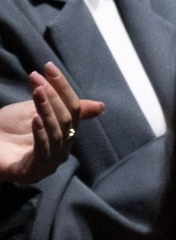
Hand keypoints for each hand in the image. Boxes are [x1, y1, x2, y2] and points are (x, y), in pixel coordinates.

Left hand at [0, 64, 103, 183]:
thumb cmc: (7, 131)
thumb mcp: (35, 112)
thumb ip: (61, 106)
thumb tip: (101, 106)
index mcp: (65, 135)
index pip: (74, 109)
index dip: (63, 88)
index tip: (49, 67)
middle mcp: (61, 150)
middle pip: (66, 120)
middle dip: (54, 96)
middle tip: (38, 79)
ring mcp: (48, 163)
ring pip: (56, 133)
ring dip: (47, 110)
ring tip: (37, 92)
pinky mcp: (32, 172)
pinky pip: (42, 151)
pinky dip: (40, 134)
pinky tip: (35, 119)